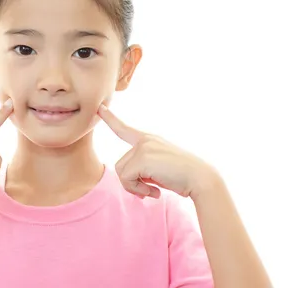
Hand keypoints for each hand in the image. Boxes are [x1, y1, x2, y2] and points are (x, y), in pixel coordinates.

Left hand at [98, 104, 215, 199]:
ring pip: (121, 172)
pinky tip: (154, 192)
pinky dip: (137, 189)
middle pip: (120, 164)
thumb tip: (127, 179)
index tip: (100, 108)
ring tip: (152, 191)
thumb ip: (142, 168)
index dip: (111, 119)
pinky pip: (126, 178)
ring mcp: (143, 147)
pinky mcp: (143, 158)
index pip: (125, 129)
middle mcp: (145, 140)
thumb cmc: (182, 177)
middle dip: (131, 182)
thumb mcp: (159, 168)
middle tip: (149, 190)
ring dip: (134, 187)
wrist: (200, 179)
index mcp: (149, 140)